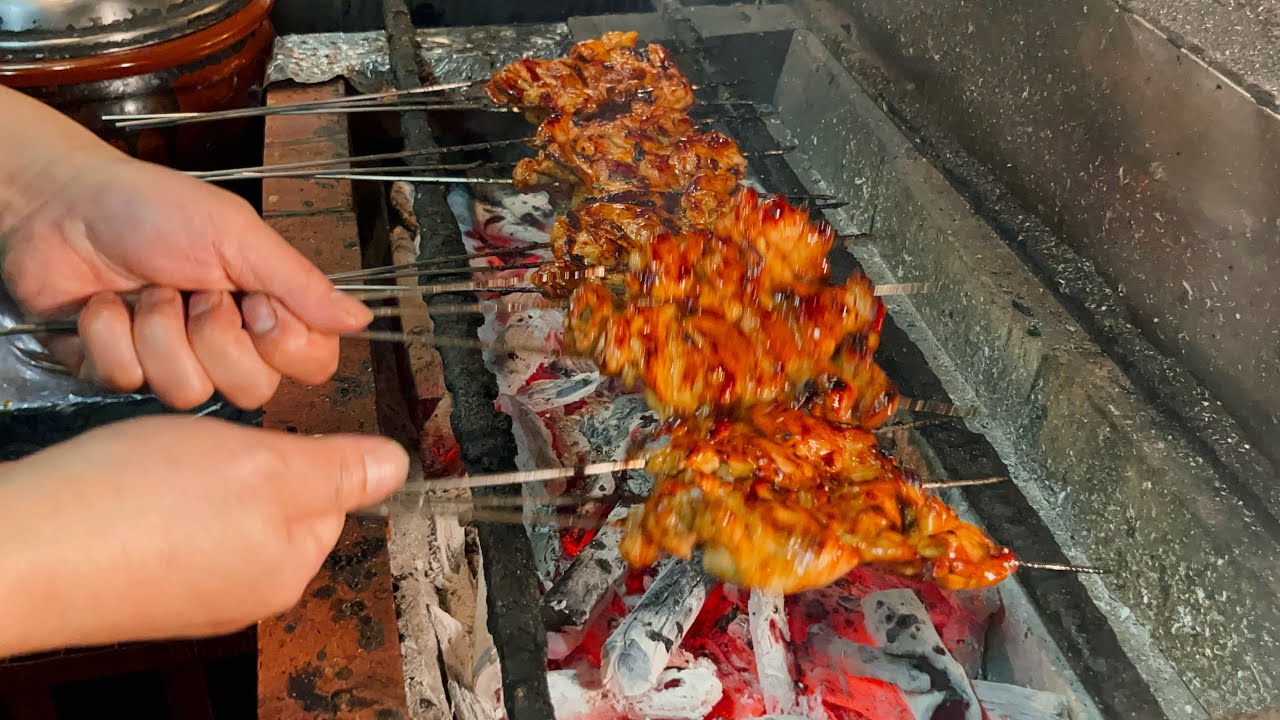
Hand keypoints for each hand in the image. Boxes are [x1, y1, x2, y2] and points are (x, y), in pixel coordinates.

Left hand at [0, 87, 372, 409]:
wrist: (61, 205)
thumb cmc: (150, 207)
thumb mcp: (236, 234)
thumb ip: (300, 282)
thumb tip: (361, 319)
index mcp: (266, 309)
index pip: (312, 364)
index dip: (286, 344)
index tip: (257, 302)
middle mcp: (226, 343)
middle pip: (253, 391)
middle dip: (216, 336)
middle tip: (195, 292)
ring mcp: (174, 361)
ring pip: (189, 393)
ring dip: (158, 332)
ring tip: (145, 292)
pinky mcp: (120, 371)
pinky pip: (128, 381)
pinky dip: (110, 334)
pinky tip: (106, 305)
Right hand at [0, 416, 408, 656]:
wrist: (21, 549)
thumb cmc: (135, 507)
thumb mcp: (266, 466)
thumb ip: (337, 468)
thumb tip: (396, 468)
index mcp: (287, 569)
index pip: (329, 496)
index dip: (295, 451)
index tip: (256, 436)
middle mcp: (244, 592)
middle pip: (273, 503)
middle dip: (241, 462)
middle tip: (199, 450)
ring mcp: (189, 595)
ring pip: (217, 509)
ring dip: (194, 475)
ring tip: (155, 469)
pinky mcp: (138, 586)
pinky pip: (167, 527)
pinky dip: (152, 499)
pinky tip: (128, 489)